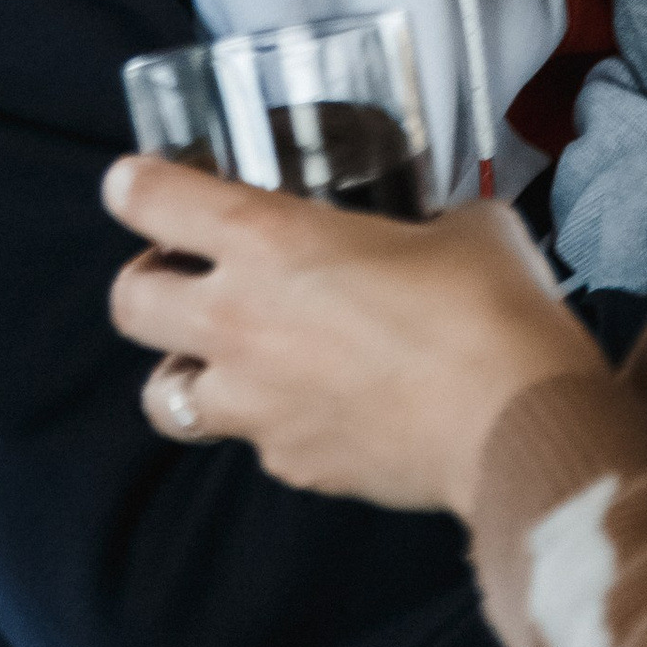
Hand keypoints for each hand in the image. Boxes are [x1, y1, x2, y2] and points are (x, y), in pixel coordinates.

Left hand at [102, 160, 605, 517]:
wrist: (517, 422)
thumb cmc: (490, 308)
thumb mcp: (460, 225)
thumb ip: (423, 219)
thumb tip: (438, 226)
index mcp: (269, 240)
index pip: (151, 199)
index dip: (134, 185)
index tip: (137, 183)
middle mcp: (242, 321)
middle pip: (130, 302)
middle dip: (146, 282)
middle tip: (185, 274)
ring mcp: (258, 404)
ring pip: (162, 396)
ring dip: (185, 371)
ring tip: (229, 357)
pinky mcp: (291, 464)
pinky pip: (252, 441)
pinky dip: (269, 423)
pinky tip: (318, 404)